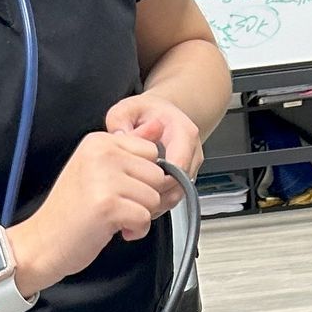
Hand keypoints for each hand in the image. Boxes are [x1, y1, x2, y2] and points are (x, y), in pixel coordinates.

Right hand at [12, 129, 169, 292]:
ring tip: (115, 218)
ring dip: (140, 215)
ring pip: (154, 197)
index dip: (144, 176)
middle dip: (145, 197)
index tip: (124, 189)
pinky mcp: (108, 206)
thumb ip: (129, 149)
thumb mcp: (97, 169)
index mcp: (99, 141)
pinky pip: (145, 218)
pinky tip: (114, 229)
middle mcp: (102, 154)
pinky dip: (135, 230)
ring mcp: (104, 179)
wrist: (42, 242)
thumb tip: (158, 124)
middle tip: (119, 207)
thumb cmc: (69, 211)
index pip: (150, 150)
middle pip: (156, 174)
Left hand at [105, 93, 204, 210]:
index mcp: (183, 132)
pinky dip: (156, 202)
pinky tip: (139, 198)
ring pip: (177, 196)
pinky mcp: (184, 180)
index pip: (179, 165)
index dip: (157, 179)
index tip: (136, 182)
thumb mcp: (127, 109)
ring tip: (132, 198)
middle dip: (154, 193)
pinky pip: (172, 198)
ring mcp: (190, 167)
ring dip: (155, 201)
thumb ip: (120, 121)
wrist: (158, 116)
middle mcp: (192, 152)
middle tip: (129, 194)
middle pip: (179, 186)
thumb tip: (120, 137)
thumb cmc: (146, 113)